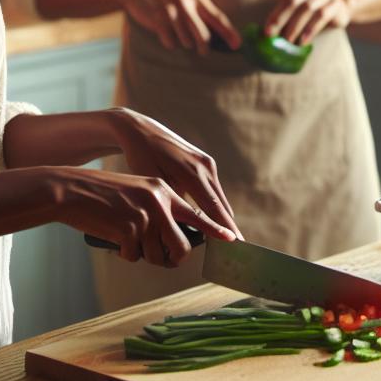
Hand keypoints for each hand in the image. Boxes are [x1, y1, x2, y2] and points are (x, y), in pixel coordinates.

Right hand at [51, 166, 230, 267]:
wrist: (70, 190)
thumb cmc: (100, 197)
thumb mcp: (135, 193)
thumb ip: (157, 210)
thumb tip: (174, 241)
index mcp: (162, 190)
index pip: (197, 214)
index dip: (215, 230)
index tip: (232, 240)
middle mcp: (159, 201)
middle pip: (182, 245)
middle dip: (172, 258)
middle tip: (162, 259)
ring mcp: (145, 214)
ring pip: (157, 254)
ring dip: (142, 254)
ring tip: (125, 238)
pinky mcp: (130, 227)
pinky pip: (133, 255)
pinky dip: (123, 253)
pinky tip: (111, 235)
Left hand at [110, 108, 240, 240]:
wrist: (141, 131)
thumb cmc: (141, 158)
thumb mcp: (153, 182)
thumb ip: (172, 202)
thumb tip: (188, 225)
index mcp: (191, 172)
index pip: (213, 207)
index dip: (224, 227)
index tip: (236, 243)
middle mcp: (204, 167)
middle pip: (222, 204)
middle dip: (229, 227)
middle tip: (239, 249)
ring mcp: (207, 163)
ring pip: (220, 198)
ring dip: (223, 217)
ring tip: (229, 240)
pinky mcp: (206, 163)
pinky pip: (214, 189)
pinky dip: (216, 206)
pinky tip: (216, 221)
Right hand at [119, 0, 239, 53]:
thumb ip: (202, 12)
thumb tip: (220, 36)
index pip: (218, 17)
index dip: (229, 33)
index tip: (237, 45)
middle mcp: (186, 2)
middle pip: (204, 36)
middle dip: (204, 47)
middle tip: (202, 51)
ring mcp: (171, 10)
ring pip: (186, 42)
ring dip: (182, 42)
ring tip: (175, 30)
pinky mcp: (157, 19)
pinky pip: (170, 43)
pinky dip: (168, 42)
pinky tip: (163, 30)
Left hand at [264, 0, 354, 44]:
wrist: (343, 10)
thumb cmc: (317, 12)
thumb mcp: (302, 11)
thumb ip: (288, 17)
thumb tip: (268, 33)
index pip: (285, 0)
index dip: (275, 15)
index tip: (268, 31)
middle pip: (294, 1)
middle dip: (282, 20)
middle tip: (275, 37)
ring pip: (308, 8)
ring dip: (296, 26)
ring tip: (289, 42)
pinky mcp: (337, 5)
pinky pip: (322, 15)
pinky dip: (311, 29)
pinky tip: (304, 40)